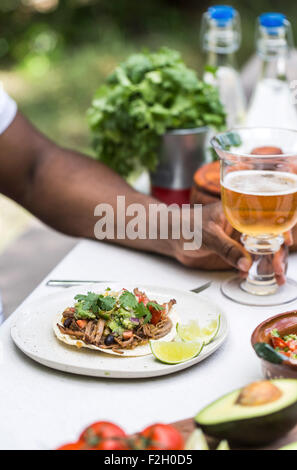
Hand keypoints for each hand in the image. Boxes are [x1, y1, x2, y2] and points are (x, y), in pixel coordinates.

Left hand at [173, 202, 288, 285]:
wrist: (170, 236)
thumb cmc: (185, 225)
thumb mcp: (207, 235)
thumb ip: (226, 248)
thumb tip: (246, 264)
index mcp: (239, 212)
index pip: (267, 218)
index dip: (280, 230)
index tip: (285, 244)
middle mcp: (243, 226)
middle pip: (269, 238)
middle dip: (277, 254)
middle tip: (277, 271)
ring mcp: (239, 240)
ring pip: (263, 252)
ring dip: (271, 265)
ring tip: (276, 280)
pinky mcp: (232, 253)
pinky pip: (250, 261)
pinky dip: (257, 270)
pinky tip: (259, 278)